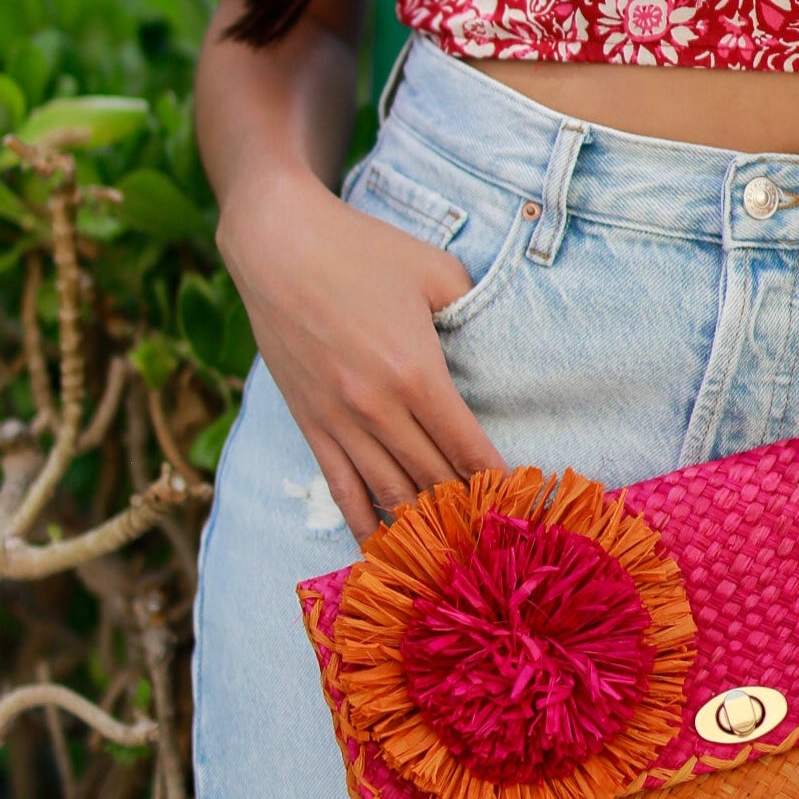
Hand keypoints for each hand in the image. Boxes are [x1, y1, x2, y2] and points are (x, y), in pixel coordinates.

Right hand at [218, 169, 503, 543]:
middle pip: (433, 480)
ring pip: (389, 493)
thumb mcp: (434, 270)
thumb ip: (470, 309)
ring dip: (422, 526)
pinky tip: (381, 547)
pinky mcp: (309, 423)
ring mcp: (339, 421)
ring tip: (450, 553)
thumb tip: (489, 341)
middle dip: (466, 515)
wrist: (278, 245)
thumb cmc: (361, 250)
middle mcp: (378, 408)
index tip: (520, 508)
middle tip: (494, 539)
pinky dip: (364, 522)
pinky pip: (341, 488)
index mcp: (416, 373)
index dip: (496, 484)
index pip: (467, 448)